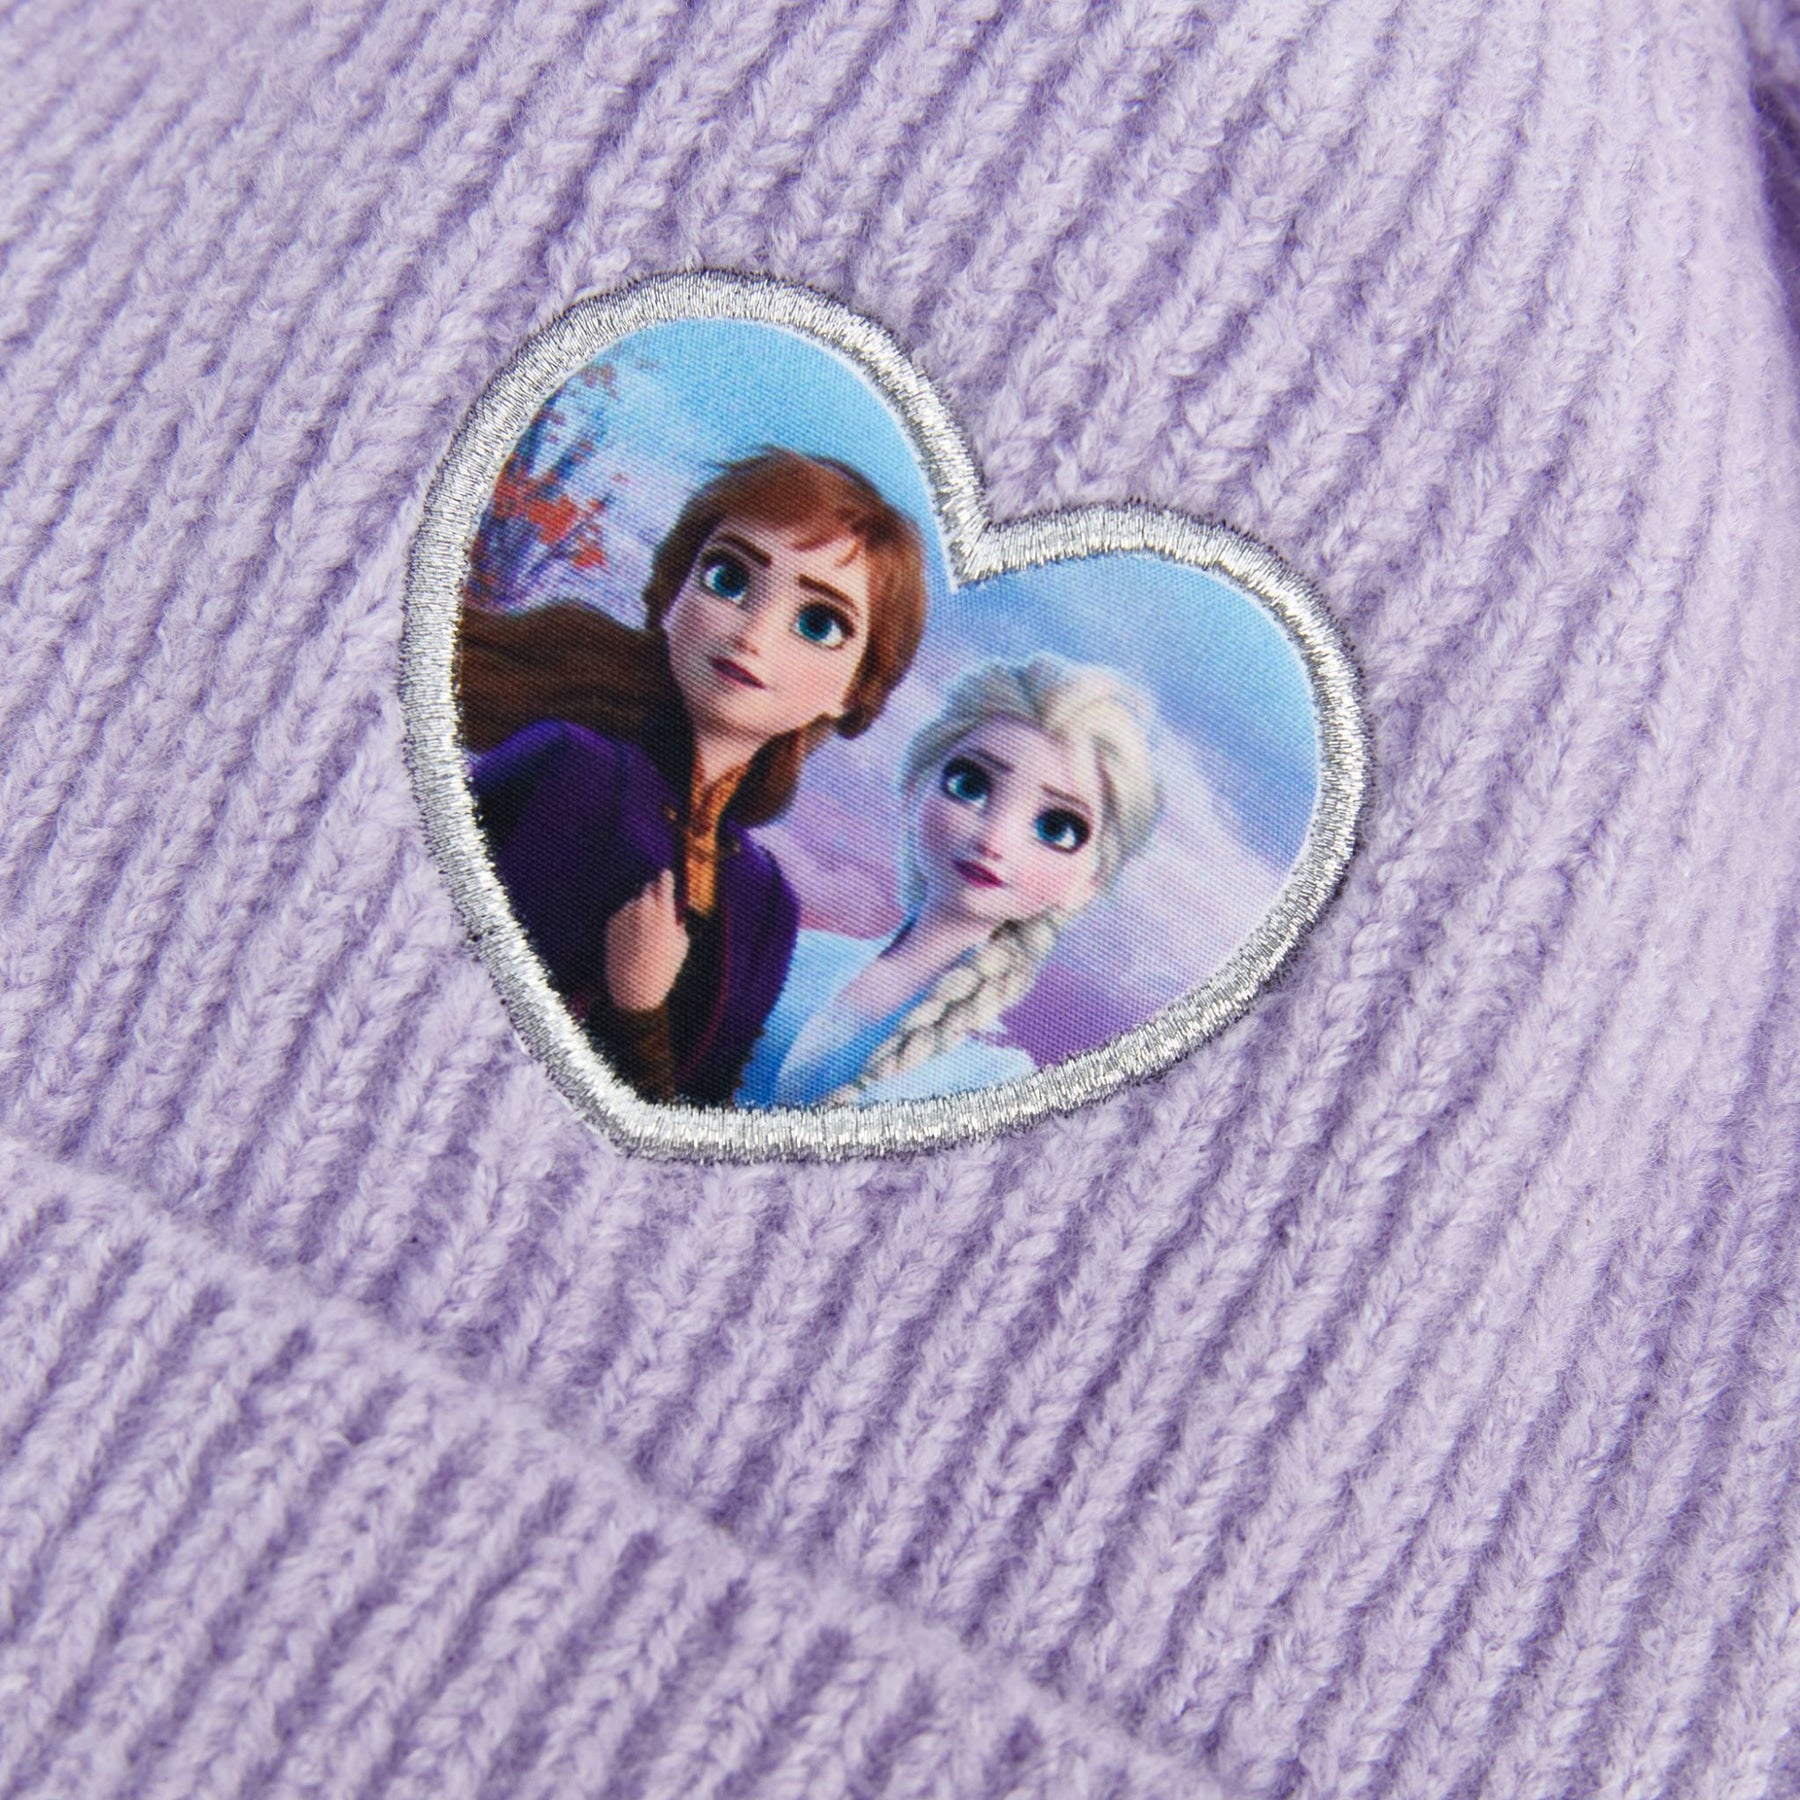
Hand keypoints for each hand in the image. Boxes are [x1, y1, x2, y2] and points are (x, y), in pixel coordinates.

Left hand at [605, 869, 688, 1012]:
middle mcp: (642, 908)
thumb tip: (674, 917)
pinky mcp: (612, 923)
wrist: (634, 987)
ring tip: (644, 935)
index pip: (664, 882)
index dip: (666, 878)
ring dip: (640, 910)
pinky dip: (628, 922)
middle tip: (657, 906)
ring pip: (634, 903)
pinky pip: (623, 915)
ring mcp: (625, 914)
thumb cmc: (663, 969)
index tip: (666, 874)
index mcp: (663, 912)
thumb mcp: (681, 947)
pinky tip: (631, 941)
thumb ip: (678, 925)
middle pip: (648, 888)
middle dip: (653, 893)